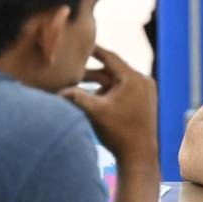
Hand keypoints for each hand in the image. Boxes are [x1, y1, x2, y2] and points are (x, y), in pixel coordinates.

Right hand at [60, 45, 157, 166]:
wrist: (139, 156)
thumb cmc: (118, 133)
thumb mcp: (95, 112)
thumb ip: (76, 97)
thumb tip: (56, 91)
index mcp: (133, 79)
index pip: (110, 57)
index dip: (93, 50)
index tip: (80, 44)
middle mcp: (142, 82)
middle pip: (111, 71)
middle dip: (90, 73)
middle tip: (71, 73)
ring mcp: (145, 92)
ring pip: (116, 83)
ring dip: (98, 85)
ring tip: (77, 89)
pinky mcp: (144, 103)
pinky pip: (122, 92)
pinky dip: (107, 93)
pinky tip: (91, 100)